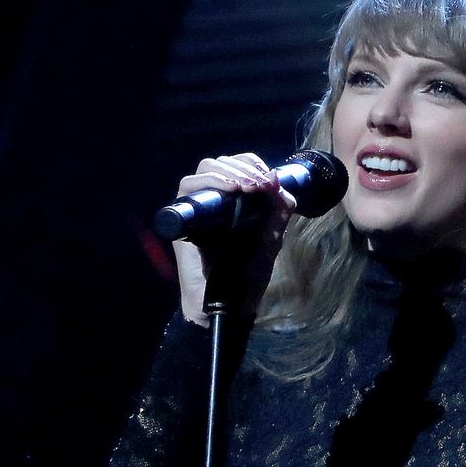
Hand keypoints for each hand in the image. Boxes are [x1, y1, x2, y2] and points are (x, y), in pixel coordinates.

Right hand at [173, 153, 296, 325]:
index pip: (237, 166)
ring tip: (248, 186)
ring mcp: (196, 209)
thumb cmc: (247, 273)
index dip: (252, 164)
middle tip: (261, 183)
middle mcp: (212, 201)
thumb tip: (282, 187)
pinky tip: (231, 189)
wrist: (230, 303)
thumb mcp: (270, 239)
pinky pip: (188, 188)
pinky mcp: (183, 220)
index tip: (270, 179)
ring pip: (204, 170)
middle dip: (244, 167)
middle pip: (220, 162)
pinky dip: (210, 182)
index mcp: (232, 201)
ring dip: (230, 171)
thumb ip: (278, 215)